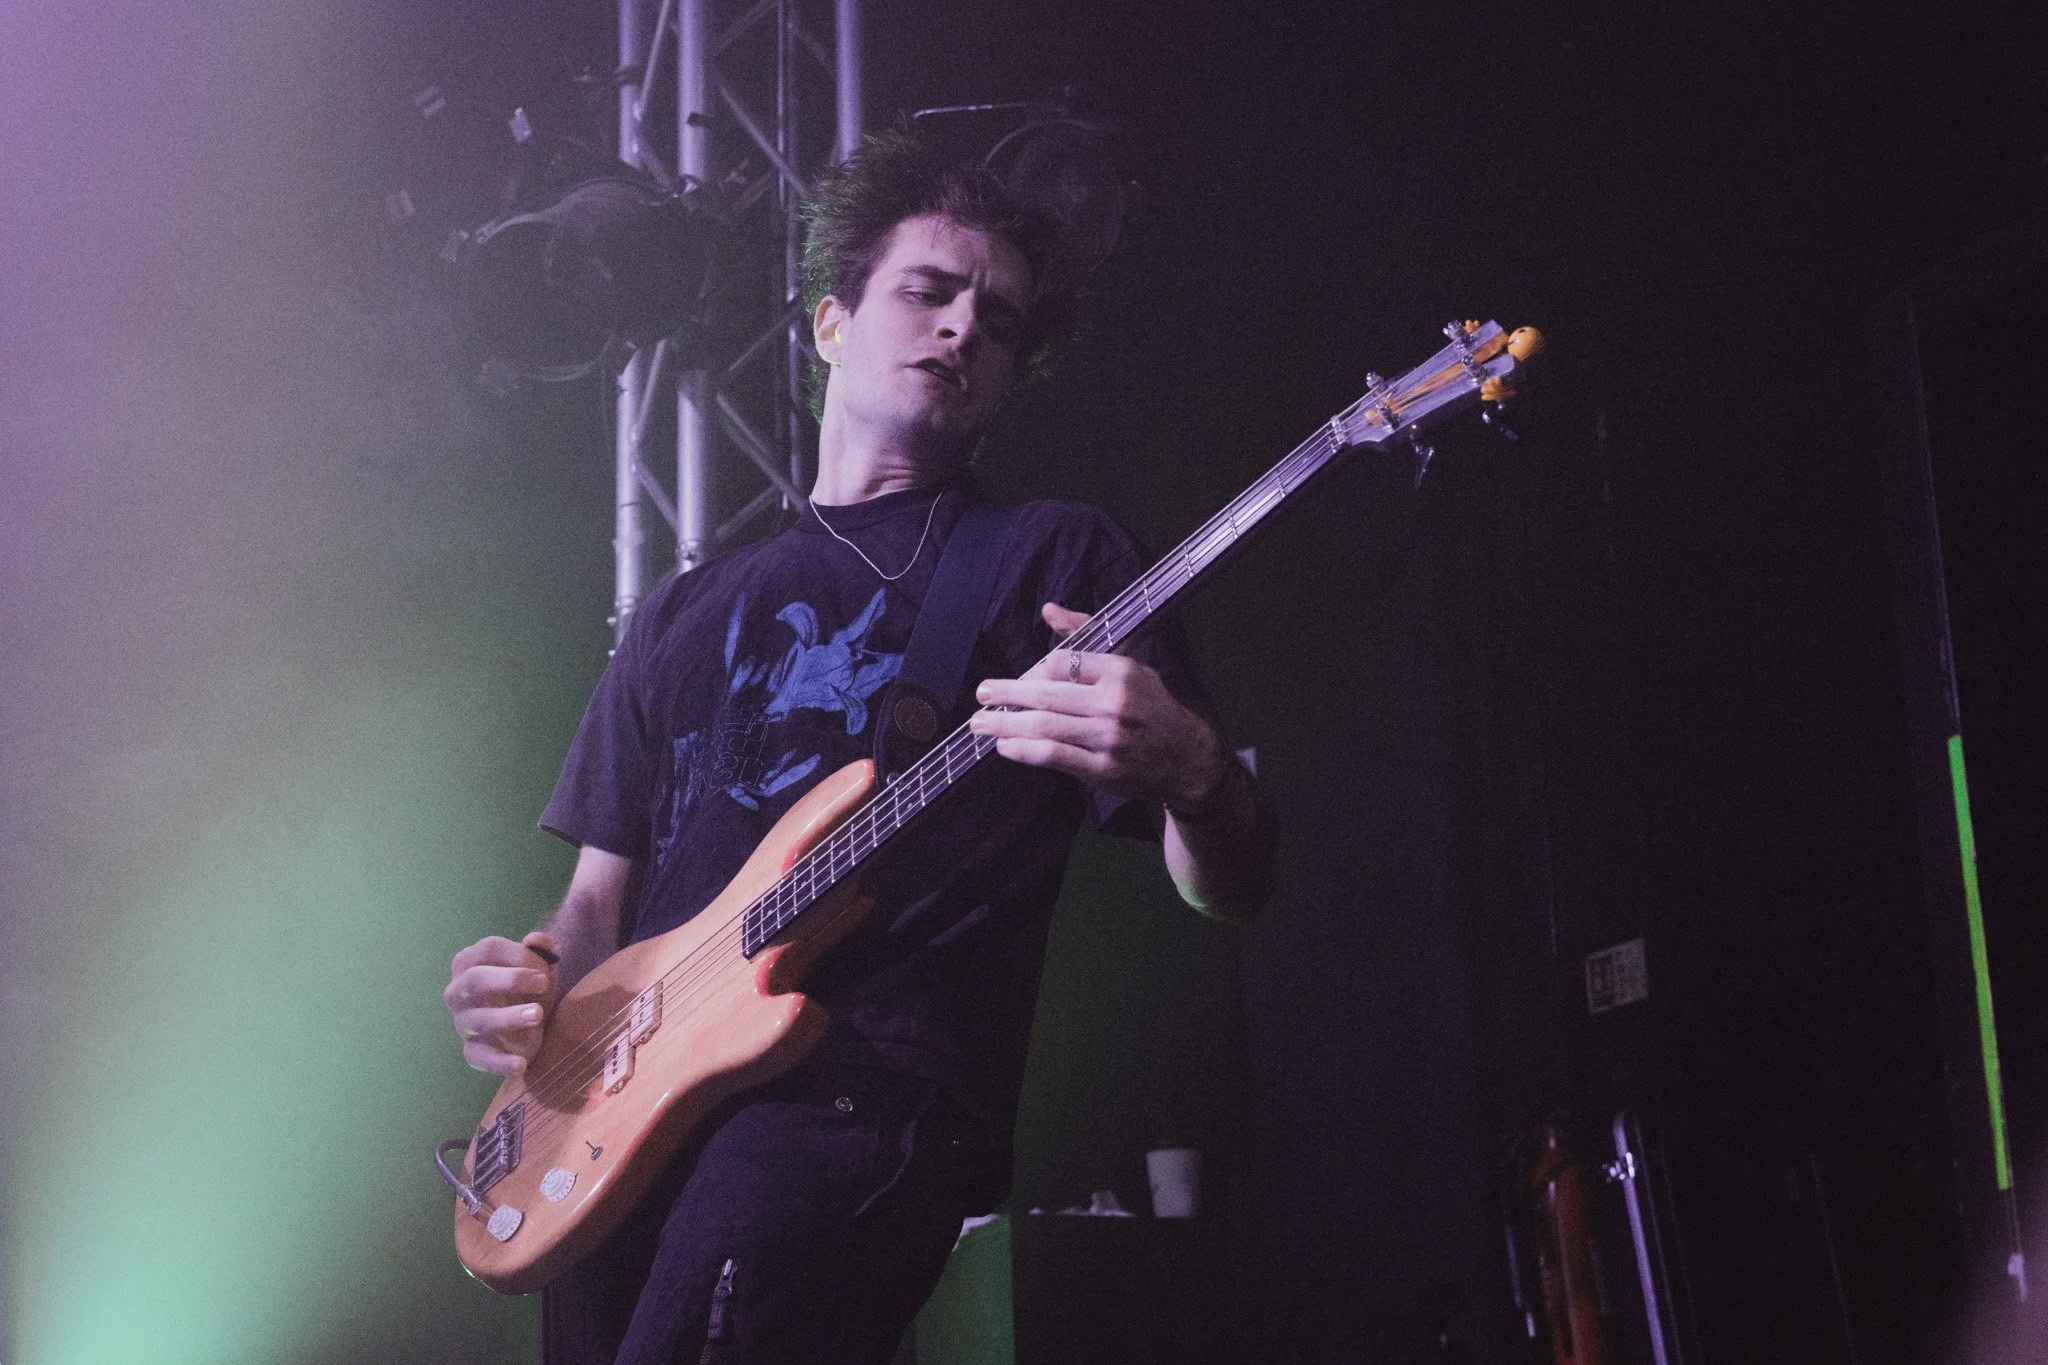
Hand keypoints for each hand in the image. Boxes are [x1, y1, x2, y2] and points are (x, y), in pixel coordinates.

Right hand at [444, 931, 559, 1076]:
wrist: (530, 1027)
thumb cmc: (529, 989)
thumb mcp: (541, 968)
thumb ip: (541, 951)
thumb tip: (535, 939)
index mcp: (471, 962)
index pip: (487, 949)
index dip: (518, 955)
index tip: (545, 968)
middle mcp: (459, 991)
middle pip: (475, 980)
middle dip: (510, 980)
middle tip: (542, 984)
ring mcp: (463, 1023)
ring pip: (479, 1020)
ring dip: (509, 1017)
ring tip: (538, 1015)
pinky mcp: (472, 1051)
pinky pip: (479, 1057)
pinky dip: (500, 1062)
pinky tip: (521, 1063)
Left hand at [969, 602, 1229, 809]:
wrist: (1185, 757)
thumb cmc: (1151, 705)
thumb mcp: (1129, 662)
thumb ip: (1086, 636)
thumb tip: (1049, 610)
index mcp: (1120, 671)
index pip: (1062, 664)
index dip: (1033, 672)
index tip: (1019, 681)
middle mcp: (1114, 703)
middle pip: (1047, 695)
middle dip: (1007, 694)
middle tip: (982, 694)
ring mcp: (1108, 738)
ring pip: (1045, 727)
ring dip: (1006, 725)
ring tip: (980, 724)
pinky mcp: (1102, 769)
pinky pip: (1055, 756)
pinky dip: (1024, 751)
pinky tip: (1006, 746)